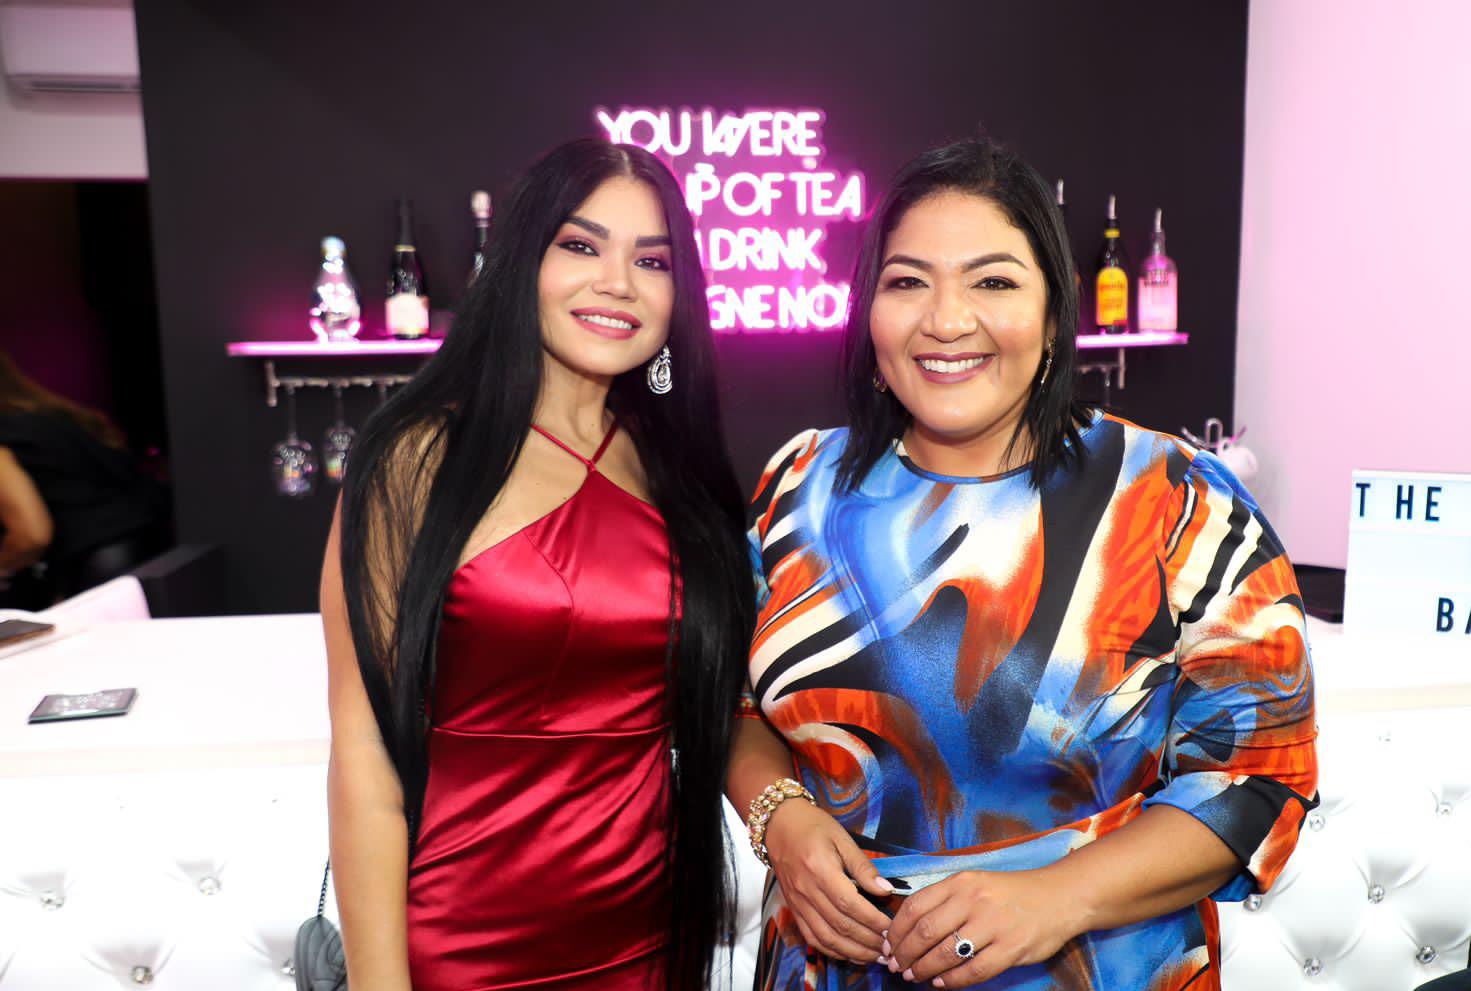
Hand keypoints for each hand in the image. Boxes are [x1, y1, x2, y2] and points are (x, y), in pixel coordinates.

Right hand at [763, 797, 894, 964]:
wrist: (779, 825)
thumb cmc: (813, 826)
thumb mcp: (842, 839)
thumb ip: (864, 867)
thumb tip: (886, 890)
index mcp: (820, 869)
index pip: (849, 904)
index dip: (872, 920)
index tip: (892, 928)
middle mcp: (806, 890)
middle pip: (839, 925)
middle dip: (868, 941)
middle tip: (889, 948)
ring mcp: (797, 903)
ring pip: (826, 938)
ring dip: (852, 952)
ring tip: (875, 956)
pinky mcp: (794, 909)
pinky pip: (812, 937)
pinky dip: (832, 950)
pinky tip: (850, 954)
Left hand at [883, 869, 1079, 985]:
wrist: (1059, 897)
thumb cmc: (1011, 892)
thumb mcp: (975, 883)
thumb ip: (945, 899)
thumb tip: (908, 926)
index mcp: (961, 881)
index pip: (915, 906)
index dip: (896, 930)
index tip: (888, 944)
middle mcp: (973, 900)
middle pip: (925, 932)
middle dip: (905, 953)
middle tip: (896, 966)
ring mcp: (992, 925)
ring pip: (945, 953)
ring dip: (924, 969)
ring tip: (914, 976)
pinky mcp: (1010, 949)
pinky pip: (973, 971)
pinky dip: (952, 981)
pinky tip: (942, 984)